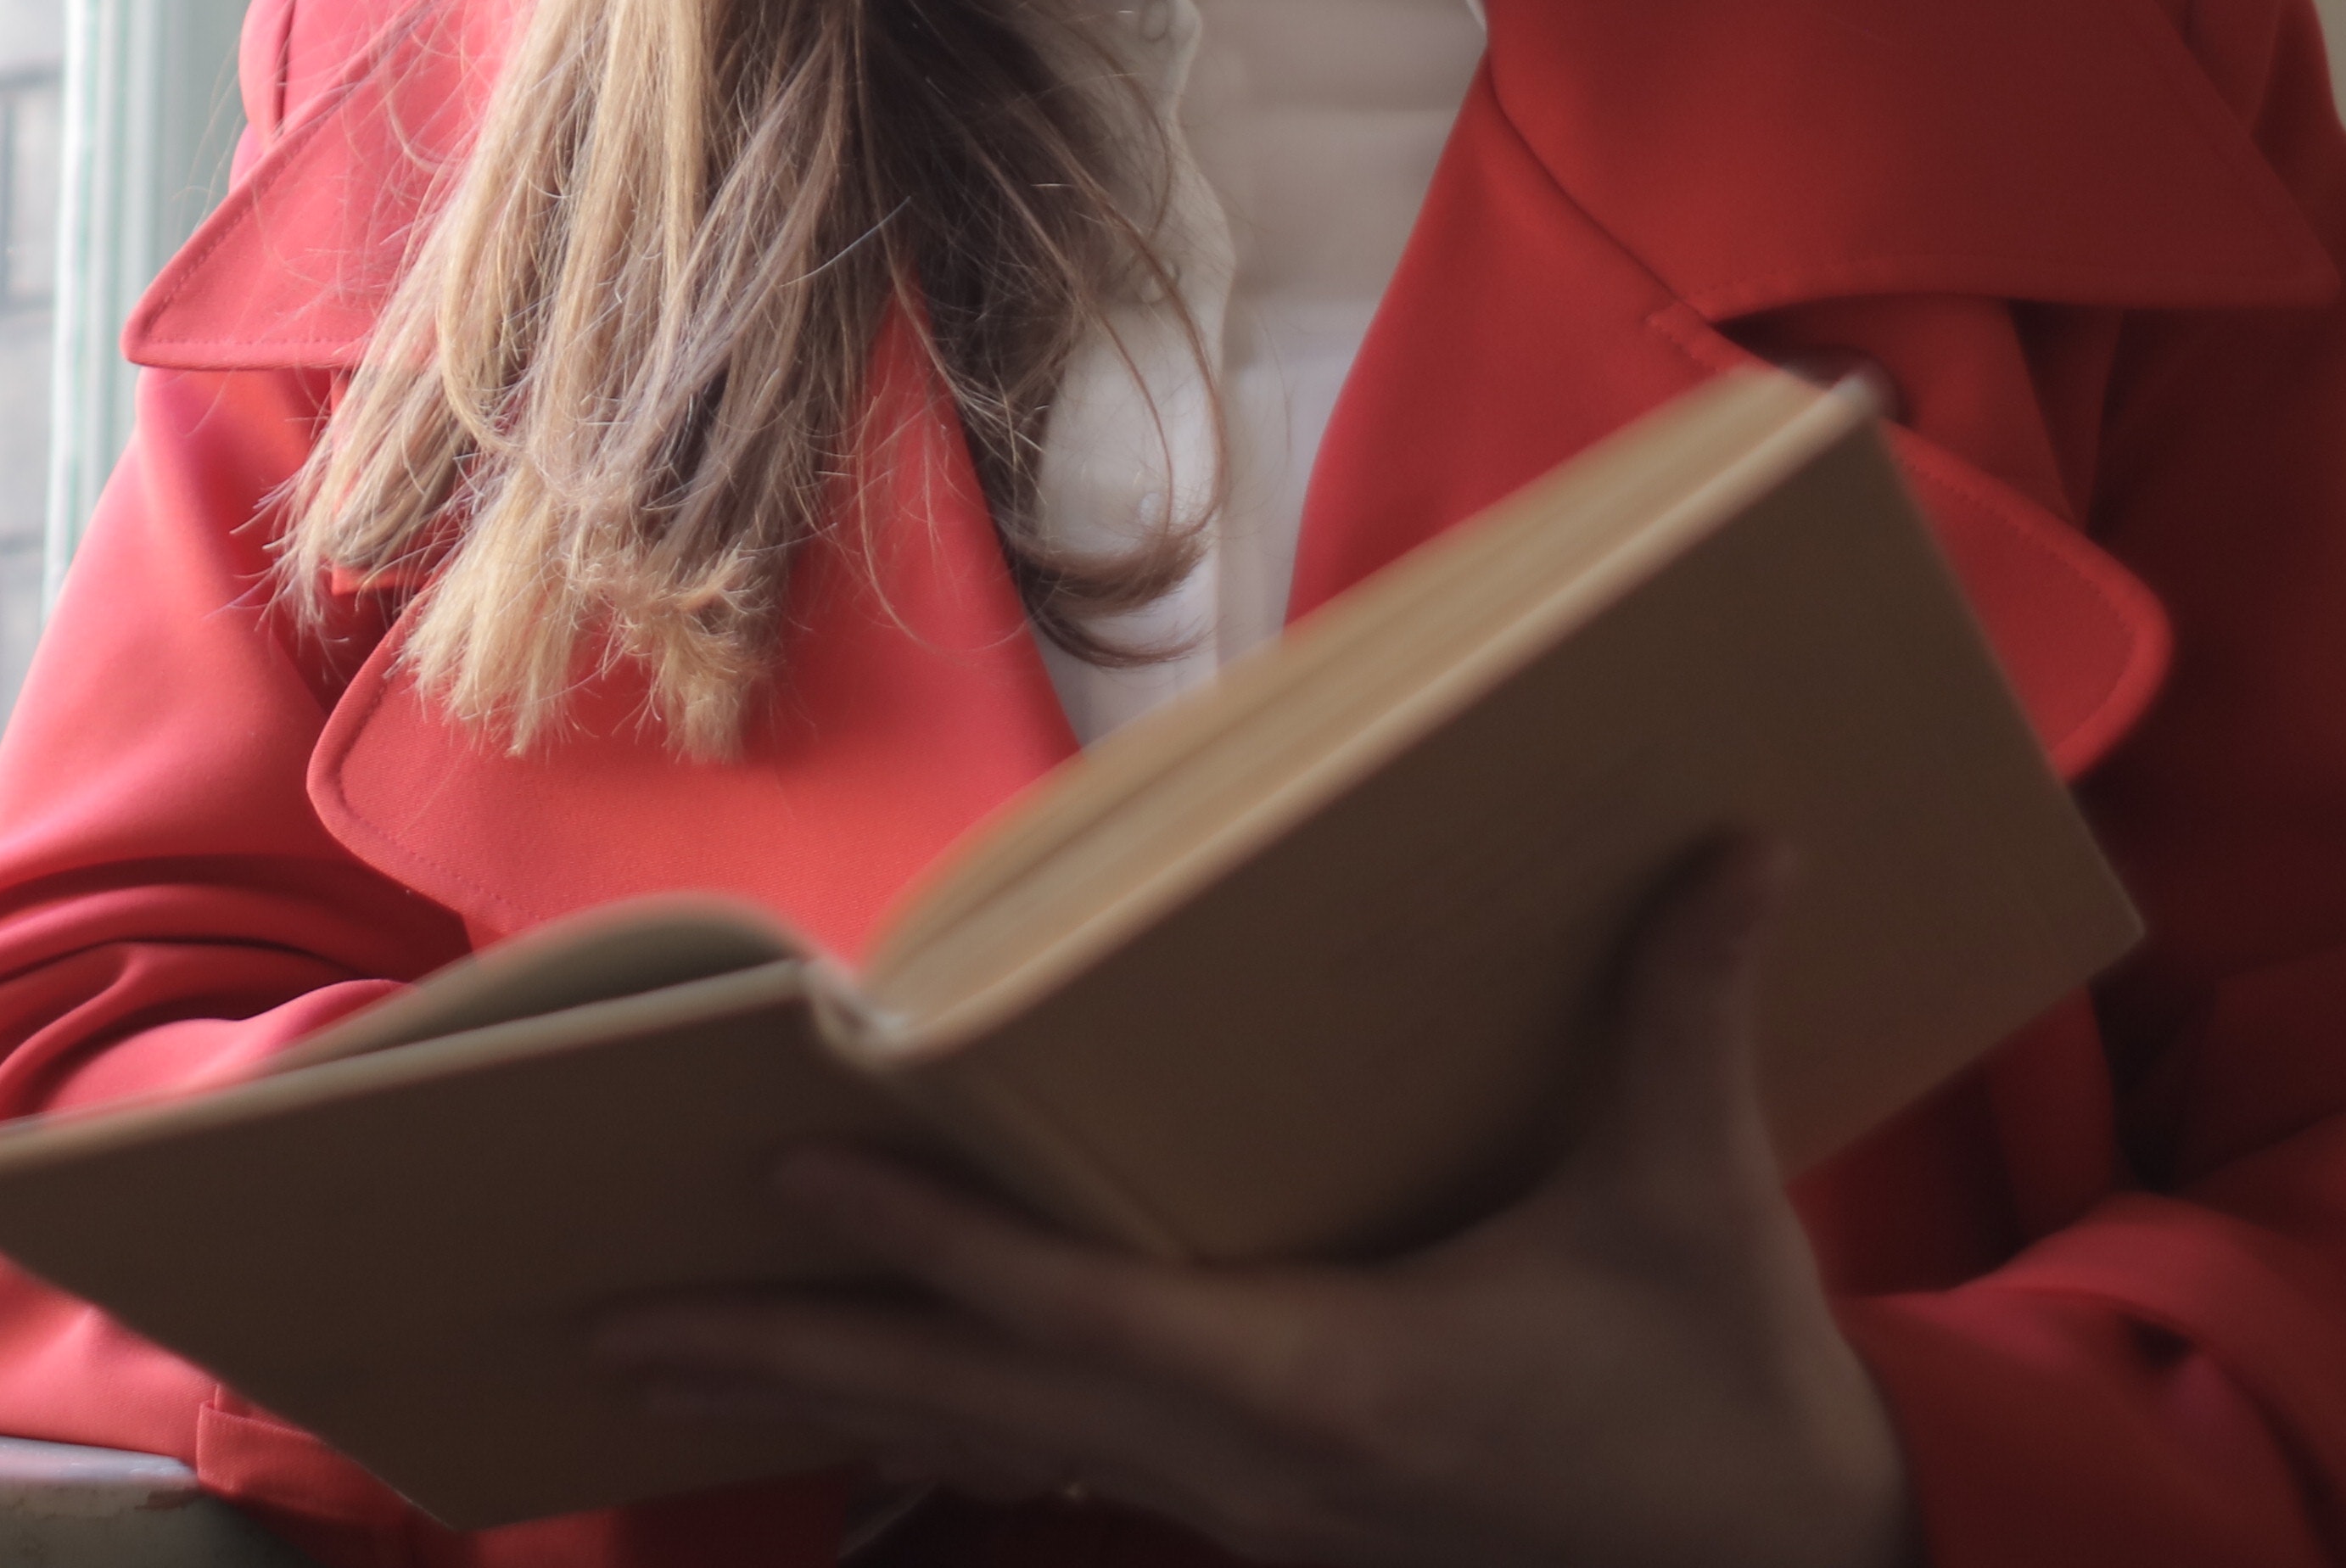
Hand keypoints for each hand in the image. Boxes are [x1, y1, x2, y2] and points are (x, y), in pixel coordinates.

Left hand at [589, 839, 1909, 1567]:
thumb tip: (1733, 845)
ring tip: (660, 1360)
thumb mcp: (1698, 1204)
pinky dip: (939, 1426)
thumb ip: (1683, 1016)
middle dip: (789, 1359)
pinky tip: (859, 1404)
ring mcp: (1249, 1508)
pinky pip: (1056, 1467)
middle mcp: (1253, 1464)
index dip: (931, 1246)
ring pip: (994, 1450)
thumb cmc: (1730, 1394)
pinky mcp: (1266, 1514)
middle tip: (612, 1322)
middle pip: (976, 1403)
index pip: (1077, 1310)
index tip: (793, 1176)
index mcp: (1328, 1384)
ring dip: (829, 1400)